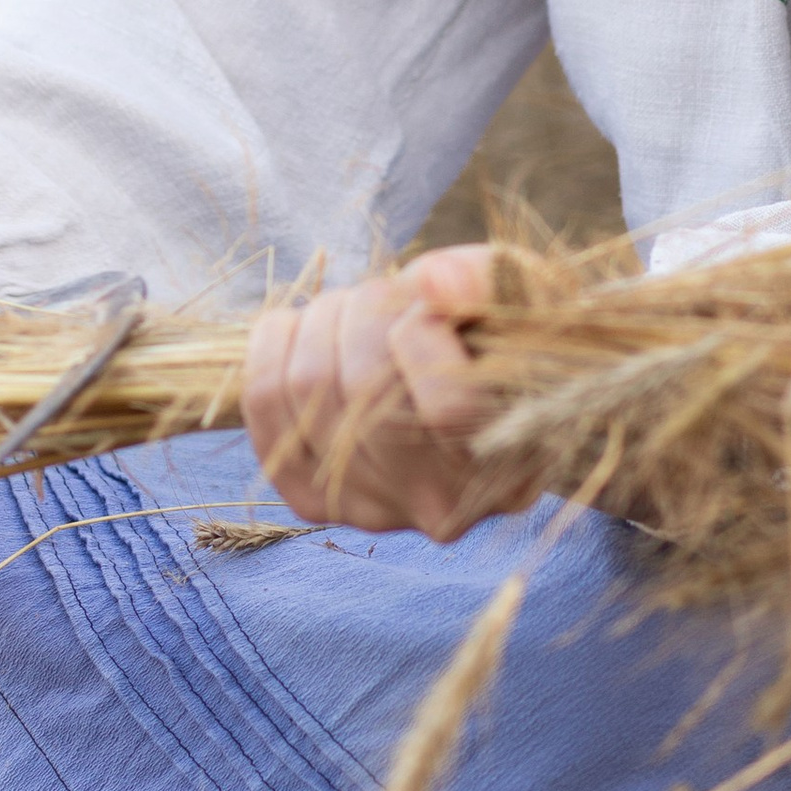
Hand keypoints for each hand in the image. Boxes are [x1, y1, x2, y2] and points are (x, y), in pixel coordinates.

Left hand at [241, 245, 530, 541]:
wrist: (476, 400)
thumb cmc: (512, 341)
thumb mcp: (526, 298)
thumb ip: (490, 282)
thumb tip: (433, 280)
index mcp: (511, 469)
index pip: (448, 408)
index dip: (424, 328)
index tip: (433, 297)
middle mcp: (440, 508)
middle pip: (363, 391)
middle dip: (365, 310)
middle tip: (389, 290)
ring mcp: (370, 510)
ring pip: (305, 387)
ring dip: (321, 319)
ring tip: (356, 308)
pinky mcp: (314, 500)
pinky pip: (263, 406)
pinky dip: (274, 346)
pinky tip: (305, 328)